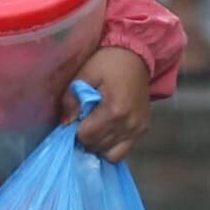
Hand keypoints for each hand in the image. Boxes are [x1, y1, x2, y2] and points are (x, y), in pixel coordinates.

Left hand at [75, 45, 155, 161]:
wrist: (137, 55)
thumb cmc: (108, 62)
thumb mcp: (84, 74)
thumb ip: (71, 99)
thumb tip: (66, 122)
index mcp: (115, 109)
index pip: (86, 136)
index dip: (75, 130)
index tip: (75, 118)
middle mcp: (129, 123)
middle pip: (97, 147)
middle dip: (85, 138)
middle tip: (82, 122)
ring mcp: (138, 129)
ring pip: (110, 154)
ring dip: (98, 145)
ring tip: (94, 129)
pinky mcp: (143, 130)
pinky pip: (124, 151)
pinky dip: (111, 147)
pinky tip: (106, 133)